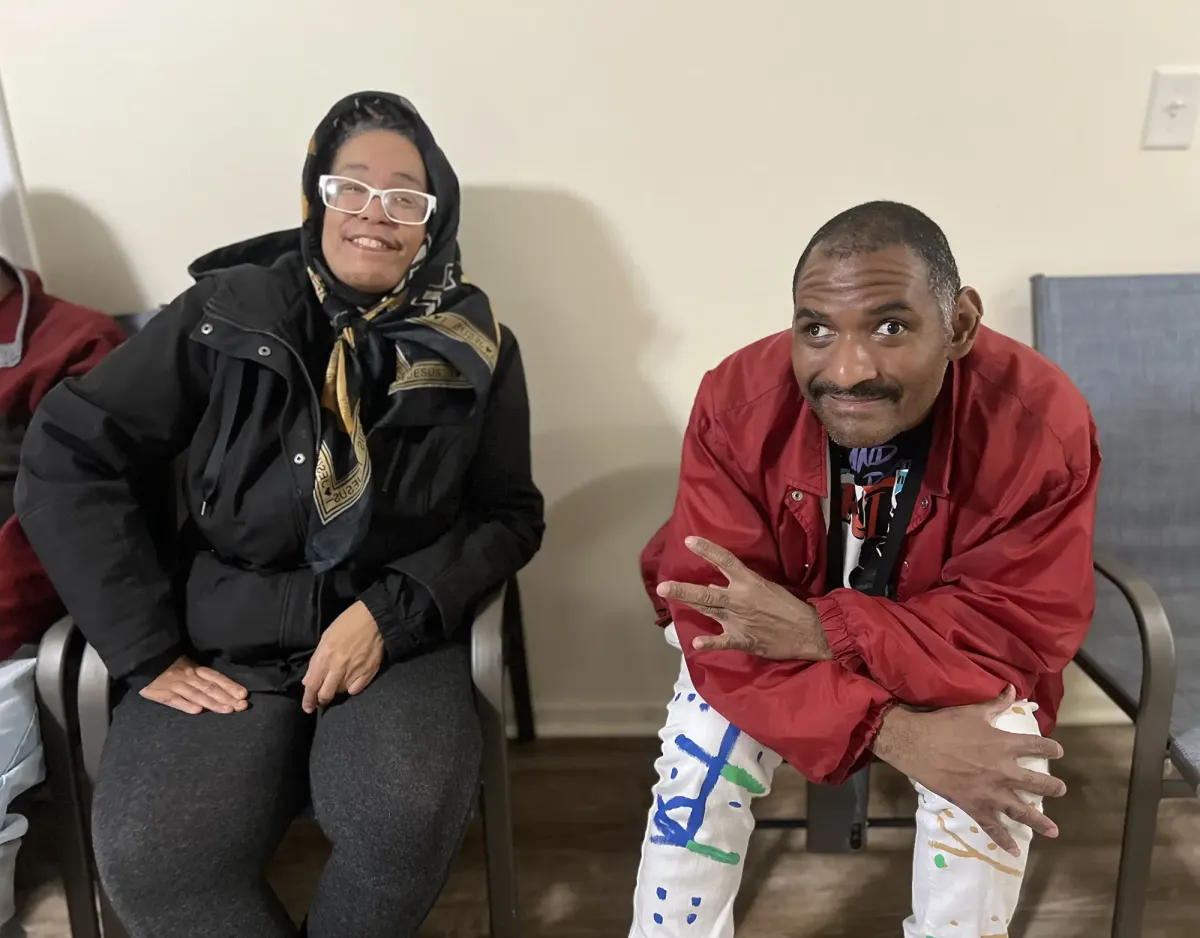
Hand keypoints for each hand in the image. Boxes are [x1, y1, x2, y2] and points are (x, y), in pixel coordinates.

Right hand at [140, 655, 248, 714]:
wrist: (142, 660)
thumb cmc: (167, 663)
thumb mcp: (187, 664)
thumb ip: (201, 675)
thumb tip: (223, 686)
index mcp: (195, 668)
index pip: (217, 678)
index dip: (230, 686)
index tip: (244, 694)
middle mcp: (188, 677)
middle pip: (211, 688)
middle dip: (228, 698)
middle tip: (243, 706)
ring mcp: (175, 686)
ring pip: (197, 695)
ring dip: (213, 703)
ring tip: (228, 710)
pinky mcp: (160, 694)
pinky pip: (174, 700)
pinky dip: (186, 705)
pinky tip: (197, 711)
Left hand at [302, 601, 383, 712]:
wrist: (374, 618)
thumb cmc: (348, 623)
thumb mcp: (326, 637)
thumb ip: (317, 660)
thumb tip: (308, 680)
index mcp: (325, 656)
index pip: (312, 685)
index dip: (308, 699)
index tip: (307, 708)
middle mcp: (338, 666)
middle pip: (325, 693)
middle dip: (321, 700)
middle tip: (321, 701)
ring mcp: (354, 671)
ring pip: (340, 692)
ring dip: (336, 690)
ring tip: (338, 683)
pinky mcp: (368, 672)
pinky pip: (356, 689)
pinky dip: (351, 688)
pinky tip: (351, 681)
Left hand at [656, 536, 830, 659]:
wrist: (809, 631)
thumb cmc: (789, 606)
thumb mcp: (766, 588)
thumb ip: (739, 587)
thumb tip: (712, 586)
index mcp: (749, 583)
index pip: (725, 561)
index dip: (707, 549)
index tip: (689, 540)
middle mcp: (740, 600)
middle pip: (706, 593)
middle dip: (683, 589)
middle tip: (662, 586)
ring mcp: (739, 620)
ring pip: (709, 611)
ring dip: (689, 605)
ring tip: (669, 597)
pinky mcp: (744, 639)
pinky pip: (724, 641)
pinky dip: (710, 642)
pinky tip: (696, 643)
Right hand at [871, 685, 1065, 855]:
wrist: (916, 743)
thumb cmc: (944, 724)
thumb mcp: (973, 711)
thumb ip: (996, 704)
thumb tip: (1013, 689)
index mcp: (1005, 745)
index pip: (1038, 747)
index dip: (1051, 750)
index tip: (1057, 752)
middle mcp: (1003, 771)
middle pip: (1038, 783)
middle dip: (1052, 787)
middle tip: (1059, 790)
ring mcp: (990, 791)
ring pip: (1021, 810)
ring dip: (1039, 820)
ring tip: (1053, 829)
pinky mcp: (974, 805)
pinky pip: (992, 827)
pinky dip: (1004, 840)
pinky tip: (1014, 851)